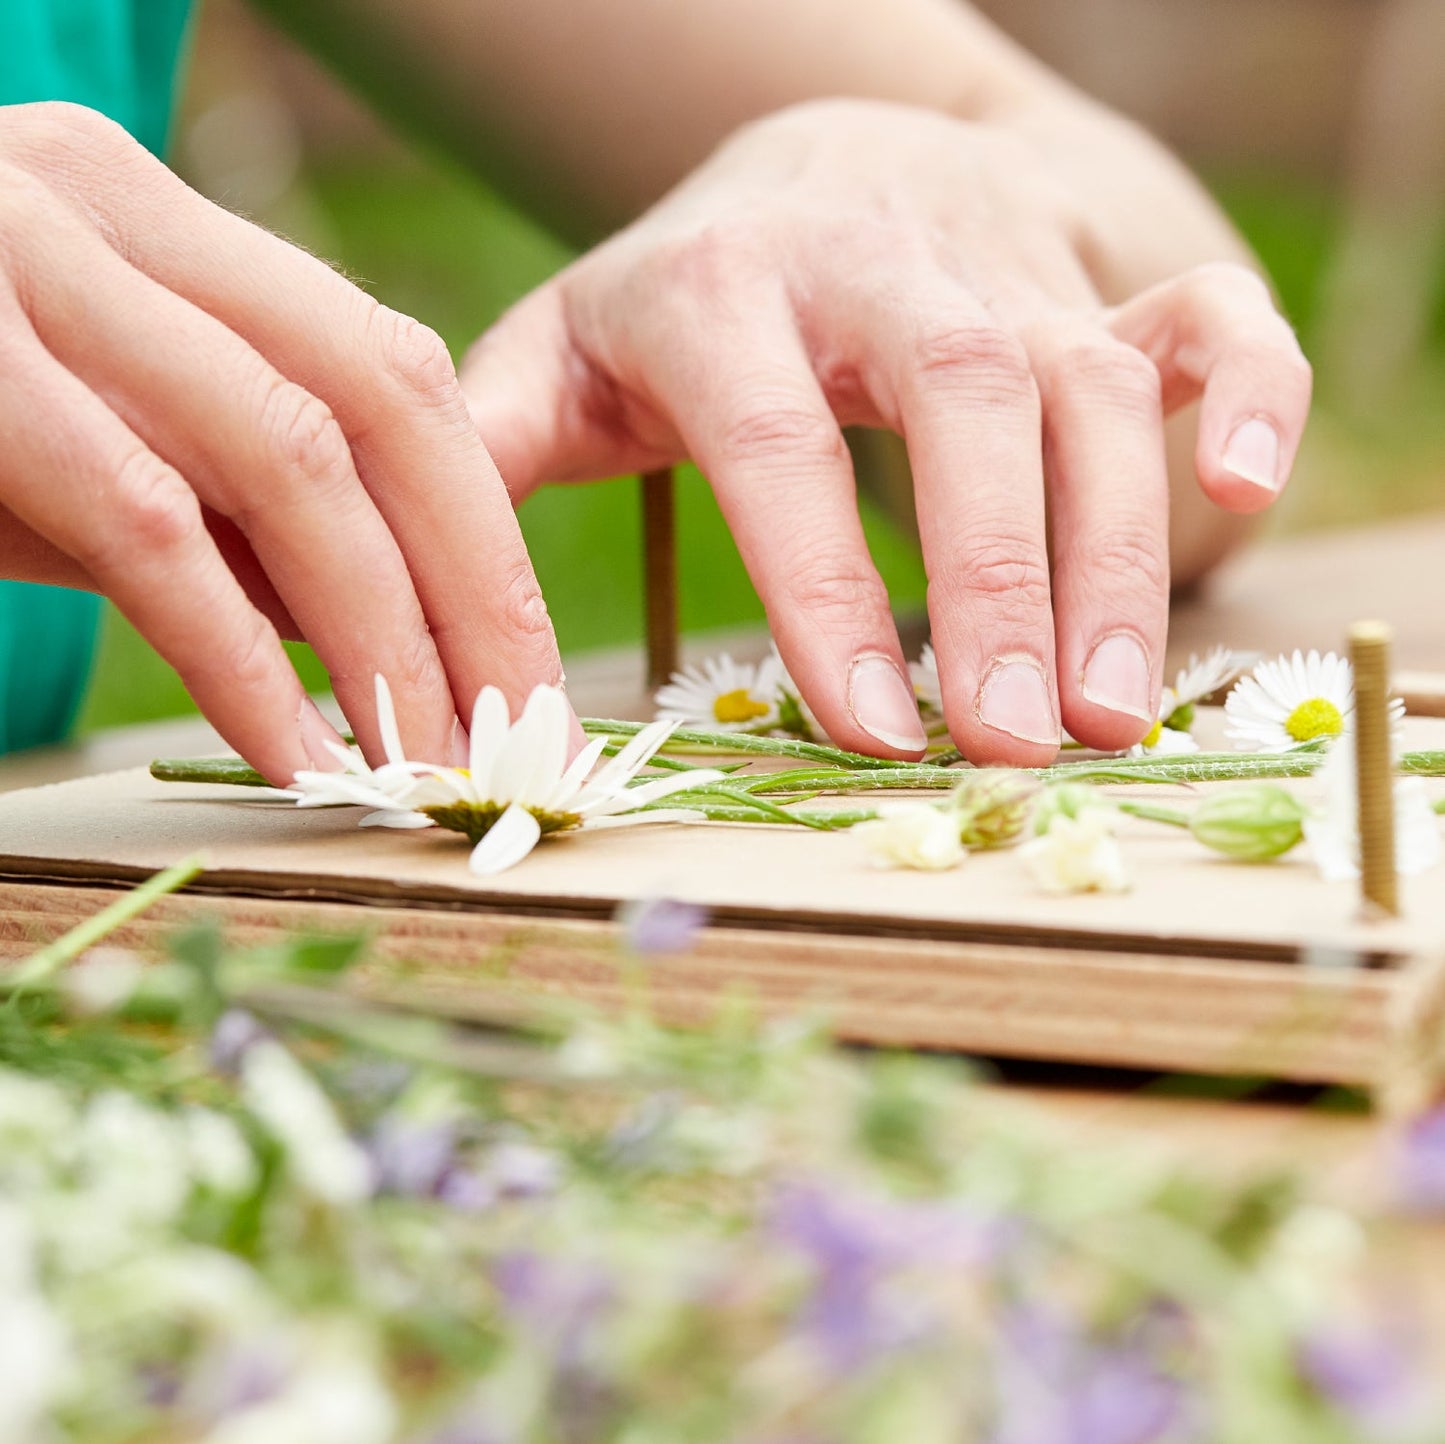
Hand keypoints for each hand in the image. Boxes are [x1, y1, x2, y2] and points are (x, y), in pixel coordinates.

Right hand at [0, 102, 565, 783]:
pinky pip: (146, 523)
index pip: (394, 372)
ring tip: (424, 760)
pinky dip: (240, 654)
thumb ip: (223, 504)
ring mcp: (20, 264)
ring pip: (286, 457)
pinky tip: (295, 750)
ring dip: (380, 632)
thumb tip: (372, 625)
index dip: (487, 533)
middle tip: (517, 732)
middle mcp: (105, 209)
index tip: (532, 668)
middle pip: (379, 402)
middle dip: (473, 586)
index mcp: (162, 220)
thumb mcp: (86, 439)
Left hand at [461, 97, 1310, 763]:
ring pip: (1089, 383)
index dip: (822, 584)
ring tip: (1113, 711)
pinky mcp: (1097, 277)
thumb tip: (402, 589)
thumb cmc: (681, 300)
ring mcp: (1003, 264)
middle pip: (960, 399)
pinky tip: (1243, 498)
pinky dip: (1249, 397)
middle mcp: (878, 262)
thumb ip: (491, 444)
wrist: (816, 167)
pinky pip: (1208, 316)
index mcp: (720, 290)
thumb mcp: (563, 356)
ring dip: (1117, 550)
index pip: (776, 438)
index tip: (871, 730)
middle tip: (1018, 741)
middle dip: (999, 576)